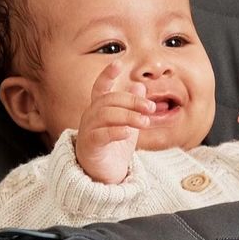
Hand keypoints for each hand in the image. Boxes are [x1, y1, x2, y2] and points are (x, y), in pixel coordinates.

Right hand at [74, 61, 155, 183]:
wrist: (105, 176)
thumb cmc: (114, 149)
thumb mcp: (127, 125)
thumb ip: (133, 108)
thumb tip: (140, 86)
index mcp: (99, 109)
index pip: (100, 88)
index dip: (107, 75)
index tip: (118, 63)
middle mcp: (90, 116)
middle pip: (109, 101)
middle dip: (131, 101)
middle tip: (150, 107)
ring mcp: (88, 130)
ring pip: (106, 115)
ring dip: (128, 116)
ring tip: (145, 122)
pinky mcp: (90, 146)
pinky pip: (101, 135)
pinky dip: (116, 131)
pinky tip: (128, 132)